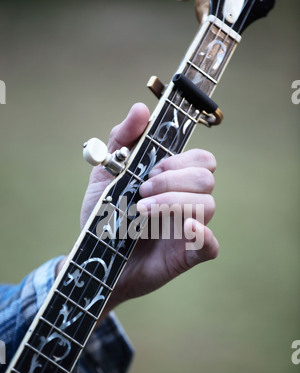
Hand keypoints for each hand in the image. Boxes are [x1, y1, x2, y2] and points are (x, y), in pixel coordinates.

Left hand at [60, 103, 218, 313]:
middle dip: (173, 181)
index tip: (152, 169)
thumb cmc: (103, 218)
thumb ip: (121, 140)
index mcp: (172, 182)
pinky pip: (211, 246)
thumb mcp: (105, 176)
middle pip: (206, 179)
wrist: (92, 260)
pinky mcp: (186, 256)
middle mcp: (185, 202)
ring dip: (175, 203)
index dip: (180, 161)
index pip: (201, 159)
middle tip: (142, 191)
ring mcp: (188, 229)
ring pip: (208, 206)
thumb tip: (142, 108)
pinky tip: (186, 229)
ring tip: (141, 212)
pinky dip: (203, 236)